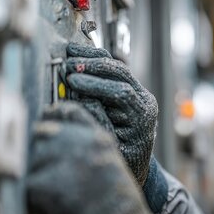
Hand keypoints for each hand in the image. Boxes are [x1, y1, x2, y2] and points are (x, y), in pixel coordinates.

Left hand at [26, 102, 170, 213]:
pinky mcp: (45, 184)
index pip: (67, 112)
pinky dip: (33, 202)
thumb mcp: (111, 168)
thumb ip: (87, 151)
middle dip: (41, 154)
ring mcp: (63, 162)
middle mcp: (82, 144)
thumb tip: (54, 142)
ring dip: (36, 180)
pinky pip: (25, 187)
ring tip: (56, 200)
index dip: (53, 120)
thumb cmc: (121, 213)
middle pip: (42, 133)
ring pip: (30, 160)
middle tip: (50, 178)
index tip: (46, 128)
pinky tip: (51, 211)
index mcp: (100, 139)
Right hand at [65, 43, 157, 185]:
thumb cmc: (122, 157)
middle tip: (69, 65)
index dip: (95, 84)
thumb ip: (99, 123)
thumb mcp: (110, 146)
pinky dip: (95, 59)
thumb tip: (82, 100)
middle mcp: (144, 100)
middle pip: (122, 74)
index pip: (121, 93)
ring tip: (70, 53)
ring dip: (93, 58)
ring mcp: (138, 92)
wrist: (135, 160)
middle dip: (93, 67)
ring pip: (118, 67)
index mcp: (142, 116)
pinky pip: (113, 68)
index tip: (73, 81)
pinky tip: (78, 54)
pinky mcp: (129, 87)